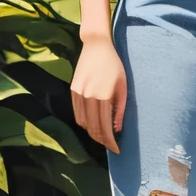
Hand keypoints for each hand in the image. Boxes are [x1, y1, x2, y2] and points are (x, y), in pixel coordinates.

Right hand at [71, 35, 126, 153]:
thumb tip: (117, 129)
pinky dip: (84, 122)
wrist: (96, 46)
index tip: (116, 149)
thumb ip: (119, 109)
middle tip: (110, 145)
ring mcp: (78, 94)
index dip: (110, 141)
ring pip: (83, 122)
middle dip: (102, 140)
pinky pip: (77, 113)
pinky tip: (92, 124)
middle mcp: (87, 97)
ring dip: (92, 132)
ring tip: (102, 136)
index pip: (104, 127)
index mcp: (102, 96)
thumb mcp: (122, 86)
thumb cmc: (114, 65)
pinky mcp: (73, 90)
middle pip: (92, 127)